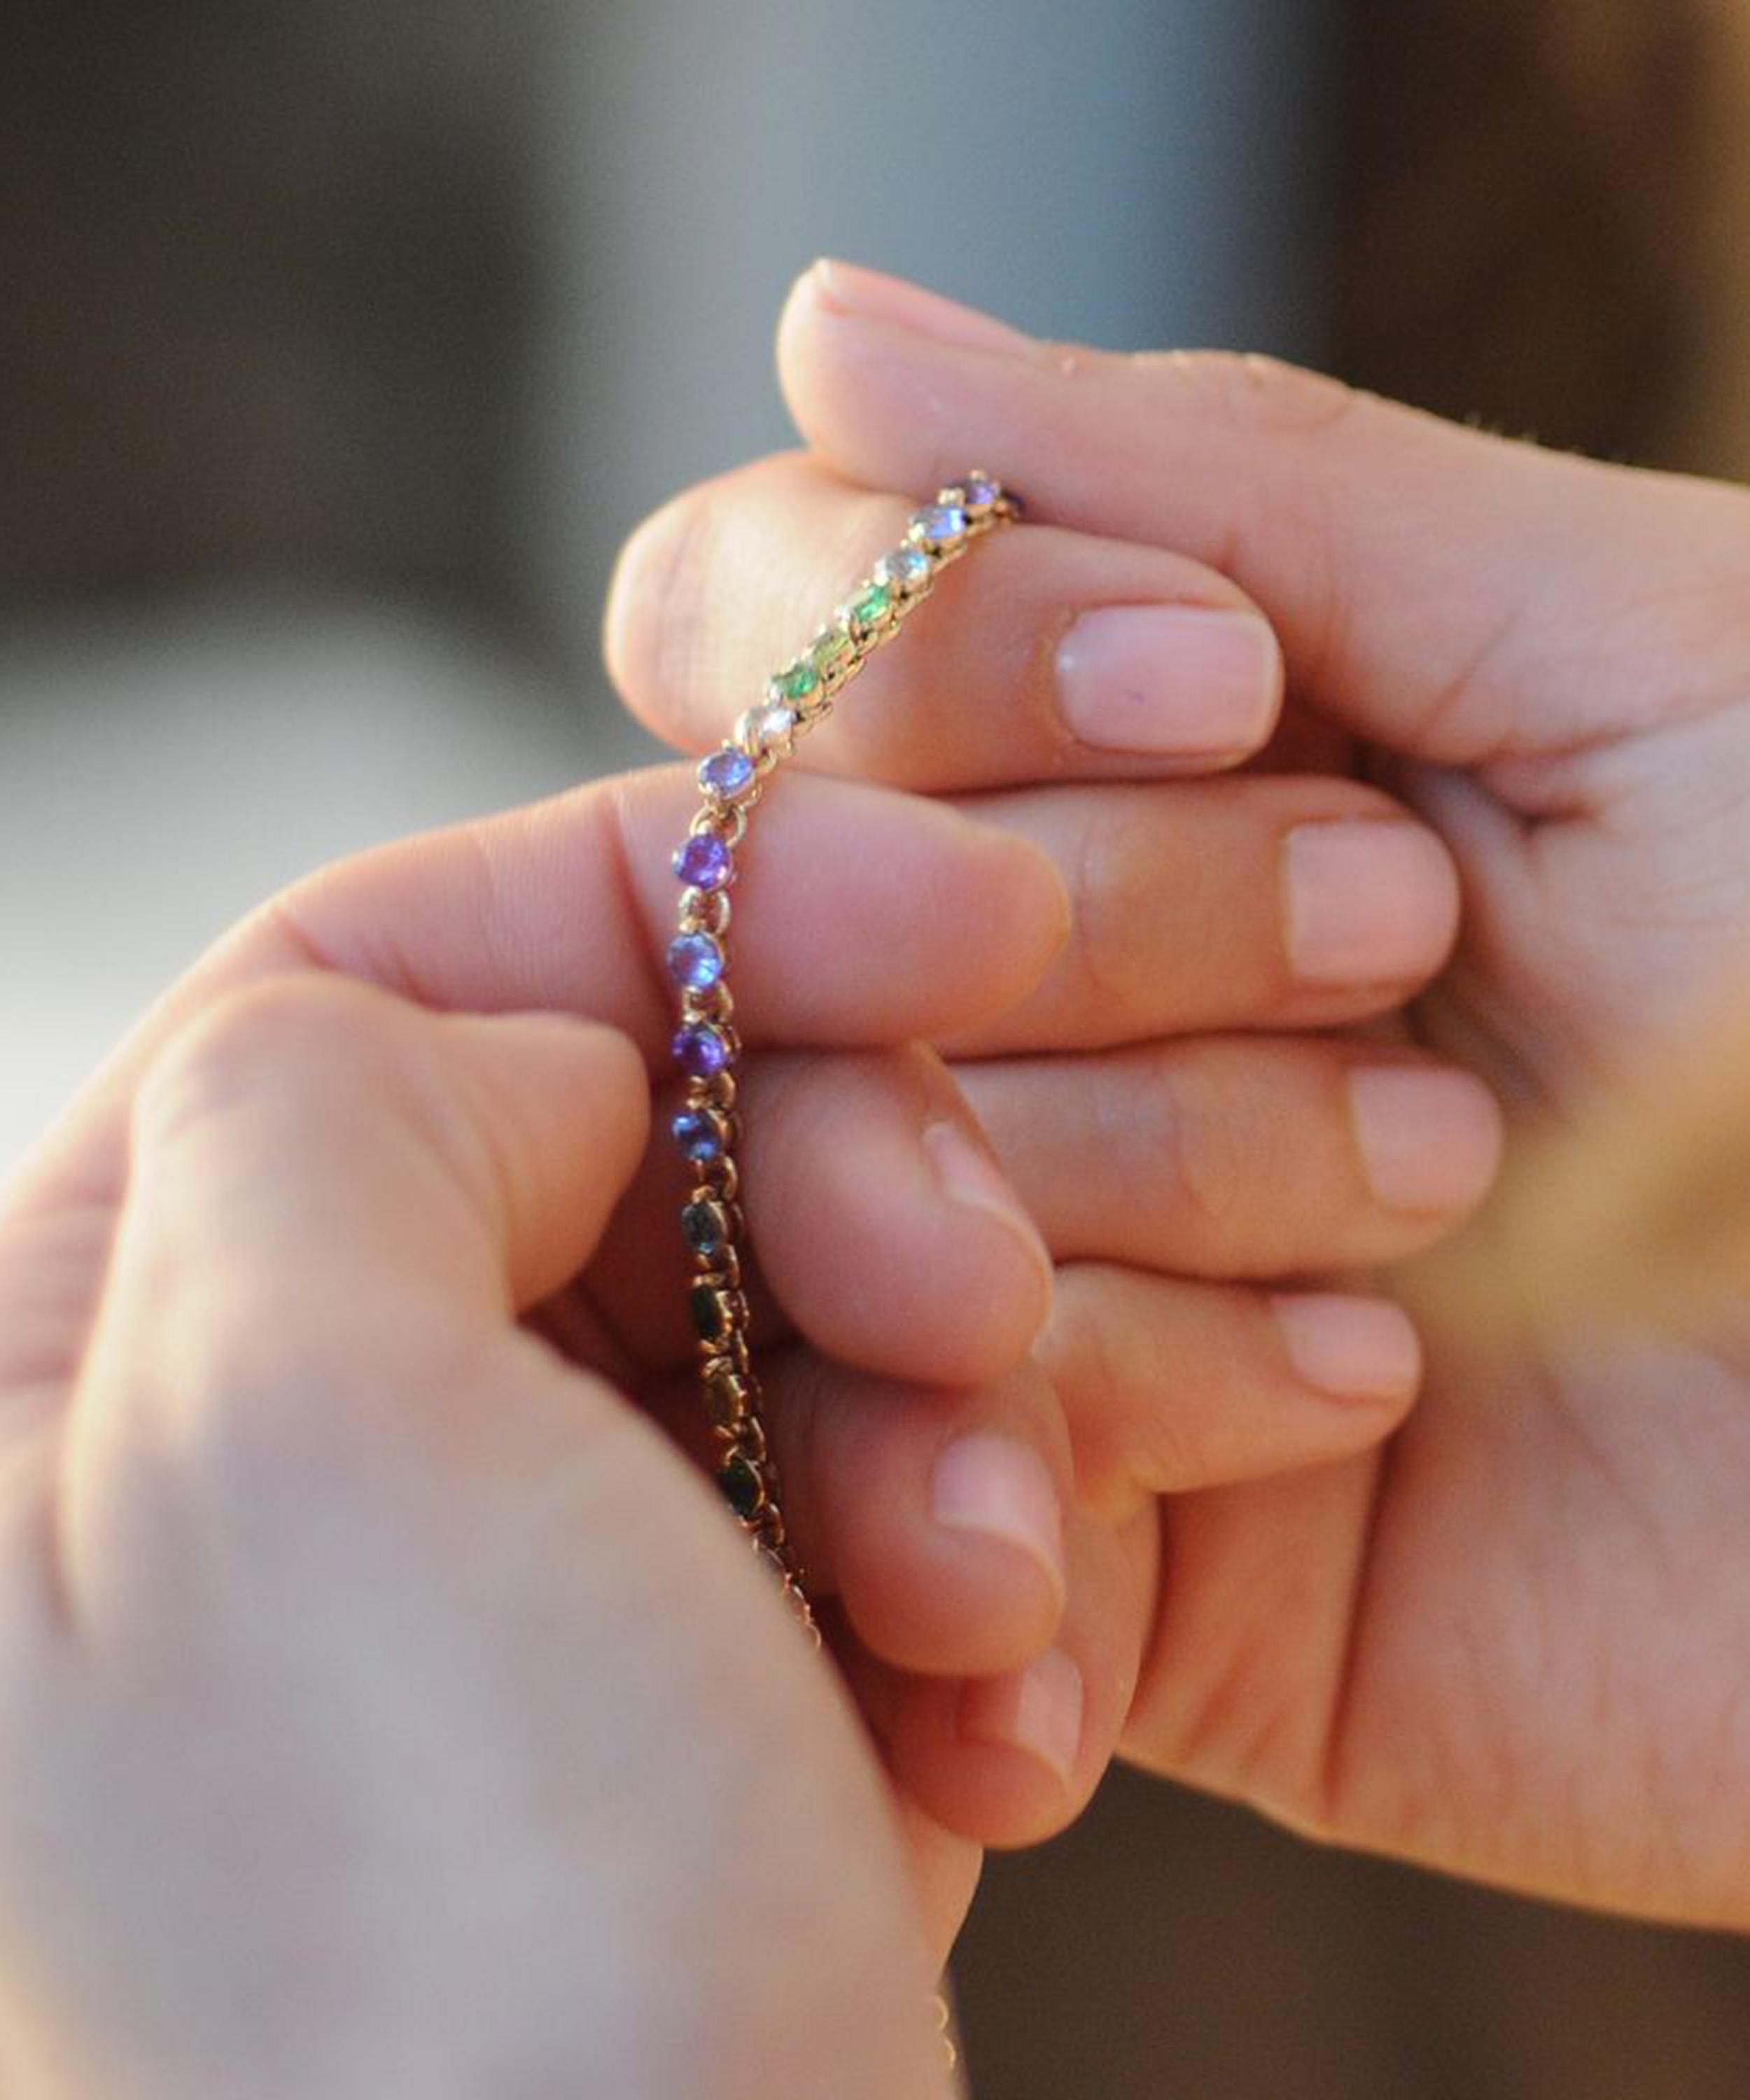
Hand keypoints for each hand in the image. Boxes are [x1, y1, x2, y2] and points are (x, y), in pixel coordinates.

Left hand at [0, 762, 1106, 2092]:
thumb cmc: (427, 1939)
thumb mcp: (296, 1428)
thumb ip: (351, 1102)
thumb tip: (553, 1049)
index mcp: (89, 1353)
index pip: (399, 971)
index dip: (692, 898)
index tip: (959, 903)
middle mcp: (283, 1442)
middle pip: (630, 1133)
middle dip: (856, 1188)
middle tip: (980, 1321)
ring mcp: (508, 1568)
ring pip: (788, 1308)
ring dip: (948, 1415)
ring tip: (988, 1603)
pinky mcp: (699, 1679)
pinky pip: (875, 1489)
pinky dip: (970, 1567)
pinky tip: (997, 1712)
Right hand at [608, 260, 1749, 1929]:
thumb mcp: (1622, 648)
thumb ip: (1215, 479)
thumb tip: (826, 320)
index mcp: (1144, 768)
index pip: (777, 647)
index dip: (915, 657)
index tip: (1228, 696)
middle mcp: (1048, 1014)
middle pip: (777, 949)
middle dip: (1071, 959)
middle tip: (1400, 1013)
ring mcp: (1052, 1290)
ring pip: (810, 1234)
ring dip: (1080, 1251)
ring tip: (1395, 1321)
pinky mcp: (1109, 1564)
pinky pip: (897, 1528)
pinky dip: (982, 1549)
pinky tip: (1209, 1531)